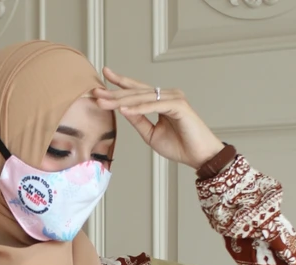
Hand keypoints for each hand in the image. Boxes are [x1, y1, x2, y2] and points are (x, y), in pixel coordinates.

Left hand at [93, 66, 224, 170]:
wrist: (199, 156)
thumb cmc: (179, 146)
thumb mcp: (151, 134)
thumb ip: (138, 120)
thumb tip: (122, 110)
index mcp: (160, 100)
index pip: (137, 90)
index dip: (120, 83)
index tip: (103, 76)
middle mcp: (167, 95)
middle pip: (136, 92)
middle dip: (114, 93)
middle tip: (96, 92)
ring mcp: (173, 98)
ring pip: (143, 98)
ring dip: (122, 100)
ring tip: (104, 102)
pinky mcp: (179, 106)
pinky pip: (154, 106)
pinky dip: (139, 109)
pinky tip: (124, 110)